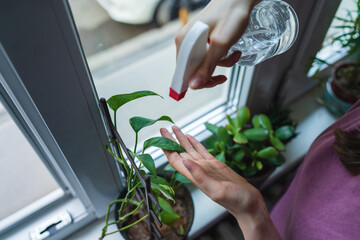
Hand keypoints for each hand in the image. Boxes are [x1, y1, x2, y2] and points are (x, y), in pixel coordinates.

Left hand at [160, 126, 280, 239]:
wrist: (249, 204)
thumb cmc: (235, 201)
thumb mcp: (217, 190)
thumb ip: (201, 177)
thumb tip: (186, 162)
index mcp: (195, 177)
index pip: (176, 161)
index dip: (167, 149)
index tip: (160, 137)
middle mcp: (198, 170)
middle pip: (180, 153)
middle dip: (171, 141)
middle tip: (163, 128)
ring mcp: (206, 167)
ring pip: (190, 150)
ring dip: (181, 140)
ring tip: (174, 129)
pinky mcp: (216, 164)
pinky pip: (202, 151)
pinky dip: (195, 143)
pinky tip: (190, 137)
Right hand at [175, 0, 259, 89]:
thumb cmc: (230, 15)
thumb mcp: (221, 44)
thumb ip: (207, 66)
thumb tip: (193, 86)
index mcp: (184, 43)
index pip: (183, 73)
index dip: (196, 82)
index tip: (213, 82)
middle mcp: (185, 42)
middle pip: (193, 70)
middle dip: (211, 74)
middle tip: (224, 76)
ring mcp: (193, 42)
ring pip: (203, 65)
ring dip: (220, 65)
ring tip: (234, 56)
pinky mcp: (201, 41)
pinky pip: (208, 57)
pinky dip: (221, 58)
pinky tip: (232, 51)